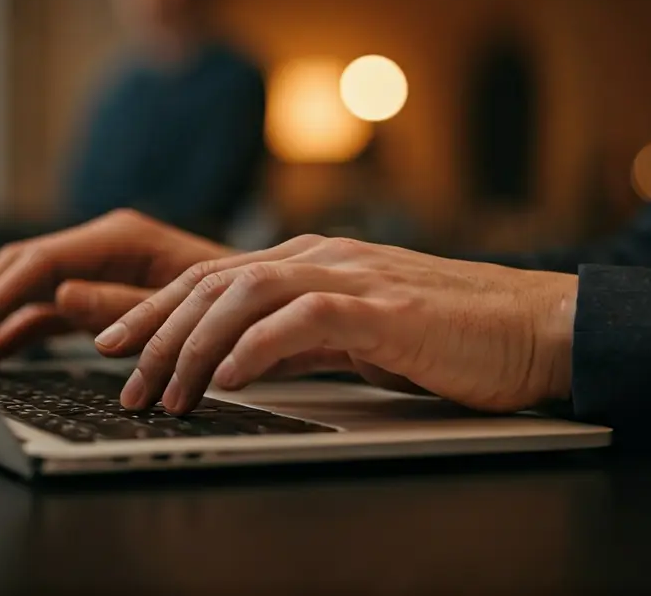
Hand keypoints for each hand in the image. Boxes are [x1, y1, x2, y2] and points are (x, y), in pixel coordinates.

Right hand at [0, 210, 232, 361]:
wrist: (265, 306)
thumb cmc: (233, 303)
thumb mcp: (181, 306)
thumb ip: (119, 305)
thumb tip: (61, 297)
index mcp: (121, 238)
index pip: (40, 261)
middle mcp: (103, 246)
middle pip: (23, 266)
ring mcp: (99, 269)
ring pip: (28, 286)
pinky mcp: (100, 294)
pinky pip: (46, 308)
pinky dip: (18, 328)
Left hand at [95, 236, 577, 414]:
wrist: (536, 326)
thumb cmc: (449, 335)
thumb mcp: (355, 336)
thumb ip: (298, 340)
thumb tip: (237, 364)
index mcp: (311, 262)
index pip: (211, 278)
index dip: (155, 310)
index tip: (114, 343)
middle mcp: (323, 259)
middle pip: (214, 282)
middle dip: (157, 331)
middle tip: (124, 380)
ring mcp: (355, 278)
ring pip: (247, 294)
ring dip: (197, 345)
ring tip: (168, 392)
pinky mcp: (388, 309)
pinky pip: (307, 318)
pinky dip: (259, 346)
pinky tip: (229, 375)